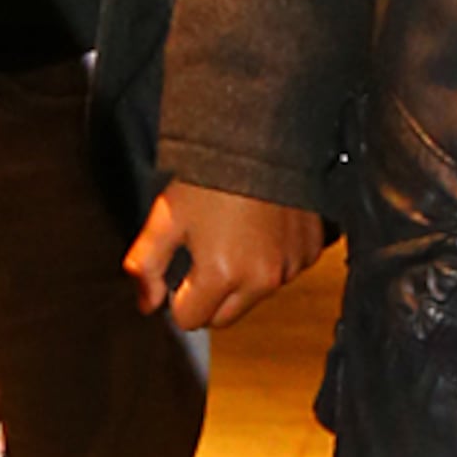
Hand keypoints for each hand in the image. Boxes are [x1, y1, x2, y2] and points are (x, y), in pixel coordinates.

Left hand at [123, 180, 327, 328]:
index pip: (190, 320)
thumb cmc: (212, 174)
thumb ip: (147, 265)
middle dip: (209, 296)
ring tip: (233, 233)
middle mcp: (261, 280)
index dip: (178, 296)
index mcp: (221, 274)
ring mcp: (290, 267)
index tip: (182, 268)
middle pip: (224, 317)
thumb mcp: (167, 217)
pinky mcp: (309, 252)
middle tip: (204, 253)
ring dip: (242, 279)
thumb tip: (146, 303)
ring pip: (255, 296)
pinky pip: (284, 272)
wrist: (262, 137)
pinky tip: (260, 228)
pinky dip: (271, 260)